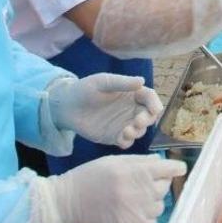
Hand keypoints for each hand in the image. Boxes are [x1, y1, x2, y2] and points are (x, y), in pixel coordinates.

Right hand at [34, 154, 185, 222]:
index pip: (171, 169)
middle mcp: (142, 190)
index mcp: (138, 170)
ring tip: (134, 200)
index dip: (175, 169)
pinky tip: (133, 214)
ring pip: (160, 206)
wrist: (67, 201)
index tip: (175, 170)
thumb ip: (140, 161)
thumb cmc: (90, 176)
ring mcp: (139, 210)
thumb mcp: (115, 160)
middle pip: (165, 187)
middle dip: (158, 184)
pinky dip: (146, 219)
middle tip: (142, 185)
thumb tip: (160, 161)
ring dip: (151, 203)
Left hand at [48, 74, 162, 148]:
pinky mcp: (115, 136)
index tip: (154, 109)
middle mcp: (131, 109)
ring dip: (138, 132)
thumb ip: (122, 83)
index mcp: (131, 93)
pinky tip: (121, 139)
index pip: (150, 98)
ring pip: (140, 130)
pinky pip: (127, 142)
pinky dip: (127, 142)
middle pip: (149, 116)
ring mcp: (124, 123)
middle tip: (137, 122)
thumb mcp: (102, 82)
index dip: (154, 103)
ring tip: (126, 131)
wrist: (67, 106)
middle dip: (147, 120)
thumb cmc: (85, 89)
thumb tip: (142, 80)